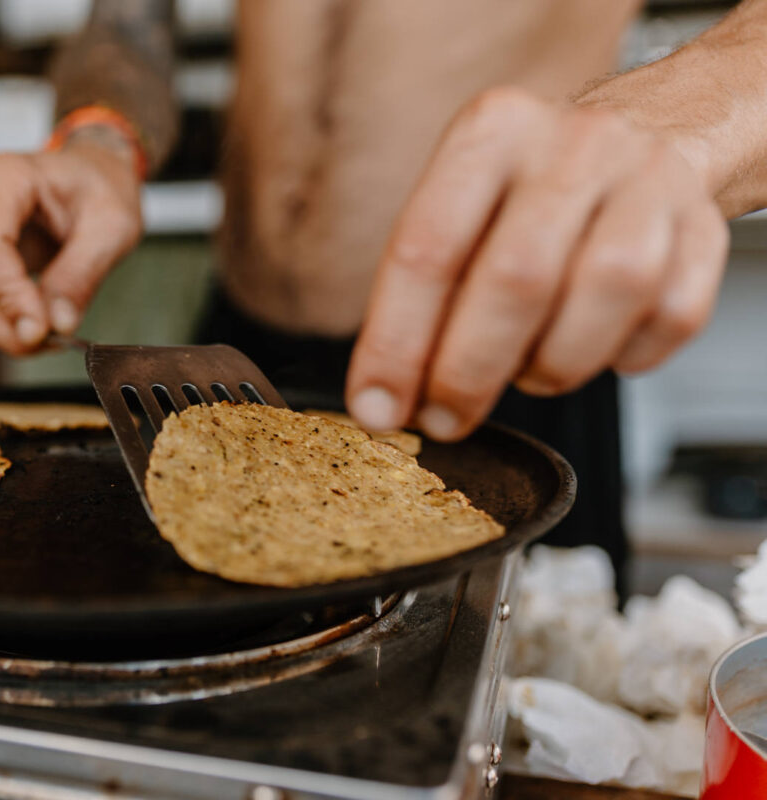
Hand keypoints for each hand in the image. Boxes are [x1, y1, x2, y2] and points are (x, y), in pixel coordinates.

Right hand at [0, 135, 142, 354]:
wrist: (88, 175)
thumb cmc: (100, 187)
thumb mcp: (112, 226)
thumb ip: (83, 274)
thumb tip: (58, 324)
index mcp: (3, 178)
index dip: (9, 299)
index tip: (42, 331)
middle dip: (9, 327)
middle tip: (56, 336)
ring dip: (0, 330)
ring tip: (46, 324)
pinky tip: (26, 314)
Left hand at [345, 86, 728, 440]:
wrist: (647, 137)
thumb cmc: (529, 195)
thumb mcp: (460, 210)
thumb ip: (421, 296)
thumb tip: (387, 396)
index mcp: (491, 132)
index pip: (426, 250)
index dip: (395, 343)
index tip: (377, 408)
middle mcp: (572, 144)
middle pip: (516, 278)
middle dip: (468, 372)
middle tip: (444, 419)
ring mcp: (648, 179)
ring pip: (606, 292)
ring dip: (554, 364)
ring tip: (528, 373)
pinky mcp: (704, 226)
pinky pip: (670, 315)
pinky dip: (625, 357)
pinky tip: (594, 347)